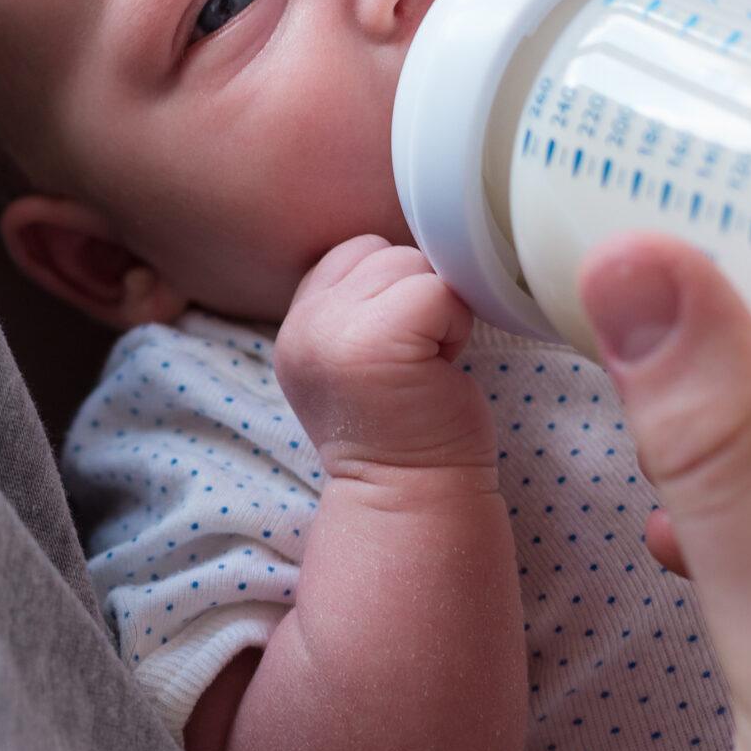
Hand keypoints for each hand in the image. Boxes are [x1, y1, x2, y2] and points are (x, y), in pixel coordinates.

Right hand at [274, 236, 495, 480]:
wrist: (411, 497)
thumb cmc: (405, 429)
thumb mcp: (353, 360)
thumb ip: (356, 306)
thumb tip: (408, 256)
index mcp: (296, 326)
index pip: (350, 255)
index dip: (388, 291)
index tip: (396, 349)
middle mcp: (303, 325)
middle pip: (381, 253)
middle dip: (412, 298)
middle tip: (413, 361)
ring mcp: (334, 331)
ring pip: (410, 265)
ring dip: (435, 310)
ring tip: (424, 364)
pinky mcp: (378, 339)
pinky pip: (437, 291)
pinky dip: (453, 325)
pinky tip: (439, 368)